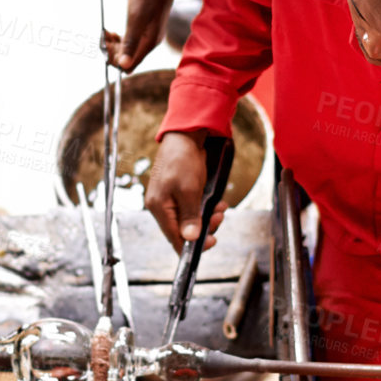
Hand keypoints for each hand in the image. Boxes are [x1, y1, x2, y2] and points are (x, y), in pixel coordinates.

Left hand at [106, 0, 173, 70]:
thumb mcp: (136, 20)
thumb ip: (130, 43)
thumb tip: (123, 65)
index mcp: (147, 44)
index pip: (129, 66)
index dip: (115, 61)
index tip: (106, 47)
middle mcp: (148, 44)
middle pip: (127, 59)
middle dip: (112, 52)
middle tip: (104, 37)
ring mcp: (147, 37)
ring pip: (127, 51)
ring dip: (114, 45)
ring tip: (106, 34)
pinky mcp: (145, 30)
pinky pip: (129, 41)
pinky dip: (119, 39)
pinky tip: (112, 32)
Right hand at [146, 130, 224, 252]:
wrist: (184, 136)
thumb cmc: (183, 160)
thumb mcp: (189, 190)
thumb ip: (190, 216)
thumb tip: (190, 239)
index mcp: (159, 208)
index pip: (174, 238)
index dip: (192, 245)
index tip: (211, 243)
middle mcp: (162, 206)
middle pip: (183, 230)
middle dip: (204, 227)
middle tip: (219, 218)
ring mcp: (170, 200)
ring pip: (190, 220)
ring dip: (208, 217)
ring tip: (221, 209)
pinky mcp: (179, 193)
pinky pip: (193, 209)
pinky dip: (205, 208)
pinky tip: (217, 203)